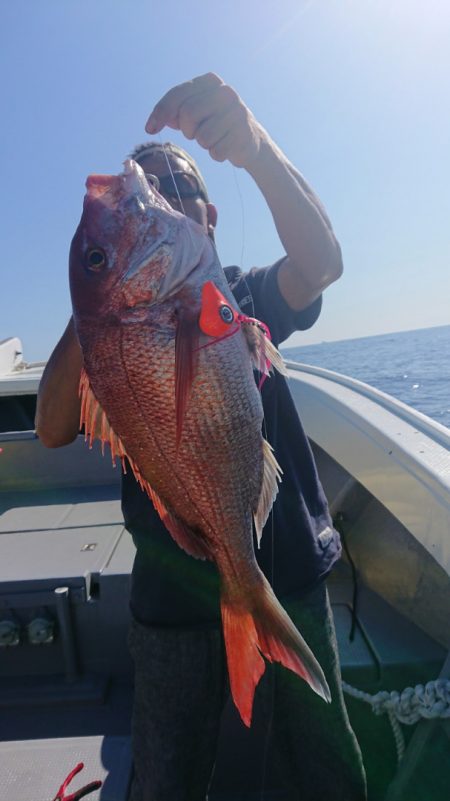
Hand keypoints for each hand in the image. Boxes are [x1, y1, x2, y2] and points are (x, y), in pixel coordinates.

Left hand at [145, 73, 266, 168]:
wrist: (249, 140)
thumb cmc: (214, 123)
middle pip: (188, 114)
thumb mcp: (193, 113)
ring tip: (214, 138)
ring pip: (203, 136)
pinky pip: (216, 151)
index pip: (177, 95)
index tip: (150, 129)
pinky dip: (216, 154)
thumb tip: (154, 123)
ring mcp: (237, 112)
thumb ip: (174, 112)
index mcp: (210, 81)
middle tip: (196, 134)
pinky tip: (225, 147)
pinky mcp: (244, 134)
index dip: (161, 112)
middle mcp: (225, 92)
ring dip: (204, 143)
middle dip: (188, 130)